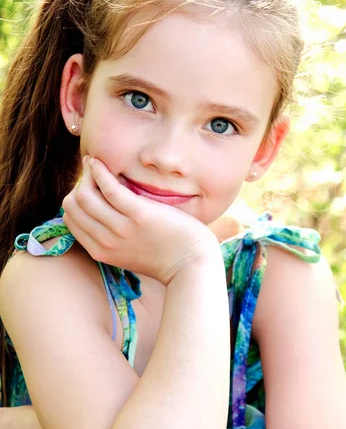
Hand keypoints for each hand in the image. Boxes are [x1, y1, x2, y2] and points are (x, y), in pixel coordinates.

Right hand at [62, 157, 218, 284]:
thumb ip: (113, 237)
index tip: (88, 187)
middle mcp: (106, 242)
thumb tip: (102, 208)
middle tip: (90, 173)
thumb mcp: (129, 252)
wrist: (192, 265)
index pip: (71, 219)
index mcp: (101, 252)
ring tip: (95, 163)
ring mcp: (122, 229)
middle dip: (78, 185)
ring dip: (87, 174)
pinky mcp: (139, 215)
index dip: (75, 199)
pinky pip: (109, 188)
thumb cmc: (166, 255)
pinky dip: (100, 172)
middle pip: (73, 205)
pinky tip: (100, 163)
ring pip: (85, 195)